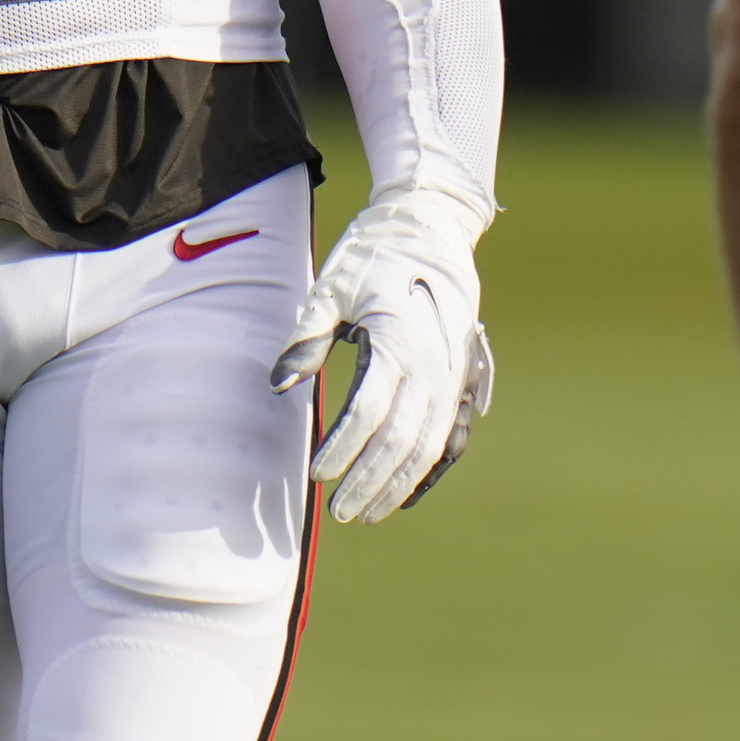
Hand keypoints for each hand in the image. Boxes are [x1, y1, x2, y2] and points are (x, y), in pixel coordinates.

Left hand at [269, 186, 492, 522]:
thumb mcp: (332, 288)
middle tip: (339, 511)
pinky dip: (427, 468)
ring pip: (428, 445)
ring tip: (368, 512)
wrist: (432, 228)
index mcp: (399, 342)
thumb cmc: (373, 256)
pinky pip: (449, 436)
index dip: (343, 448)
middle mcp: (433, 365)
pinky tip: (406, 492)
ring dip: (398, 483)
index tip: (317, 475)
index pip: (369, 412)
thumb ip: (306, 339)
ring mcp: (453, 375)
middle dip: (368, 480)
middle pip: (401, 439)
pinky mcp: (461, 378)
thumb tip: (278, 385)